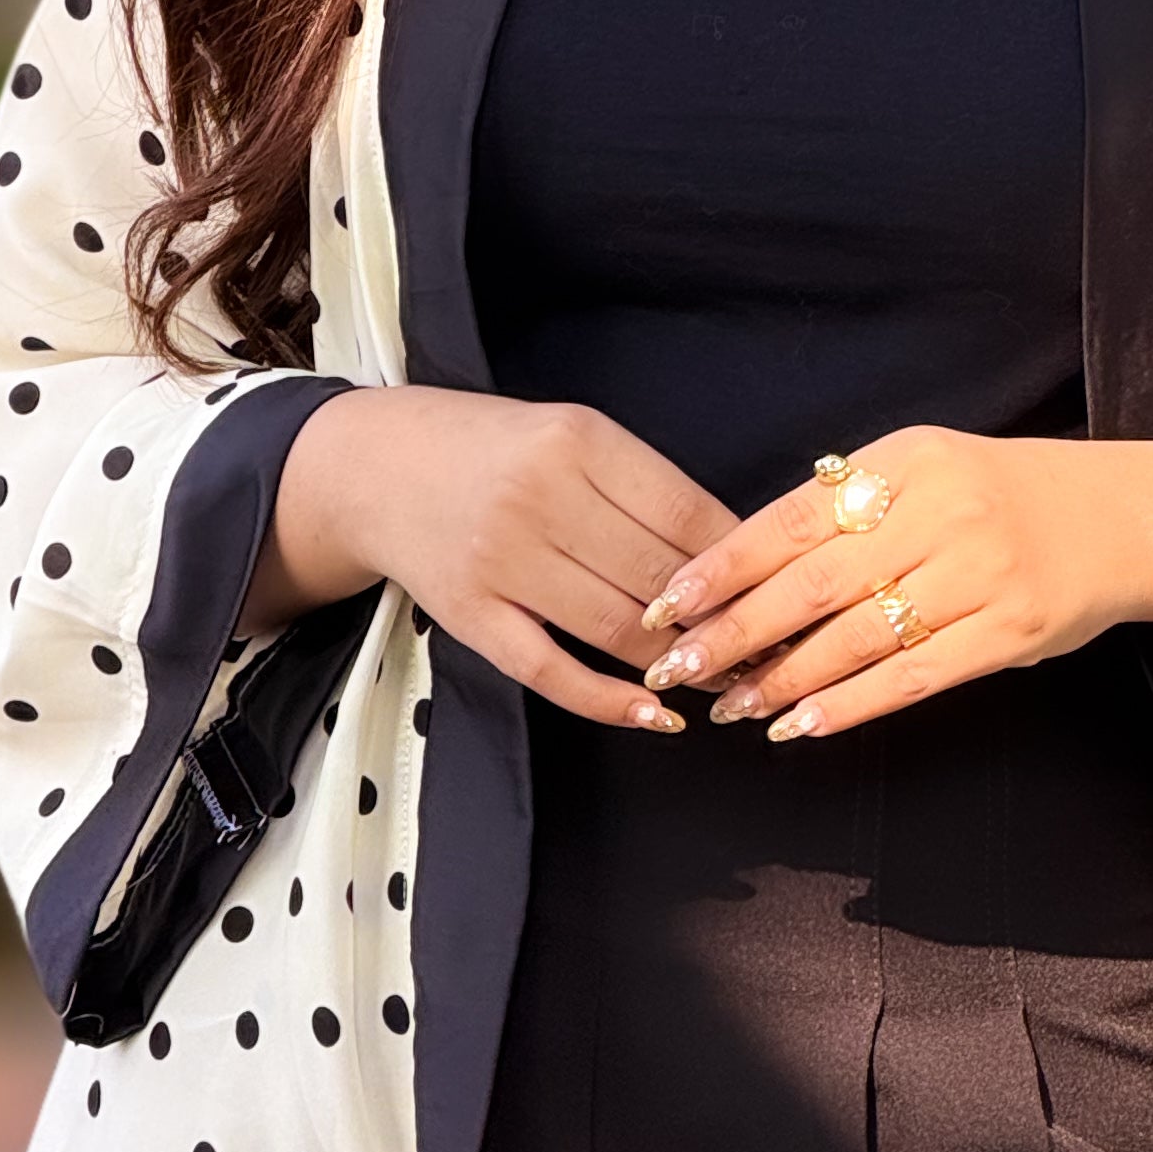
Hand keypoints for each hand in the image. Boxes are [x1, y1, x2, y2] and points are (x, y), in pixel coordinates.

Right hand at [247, 386, 734, 732]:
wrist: (373, 465)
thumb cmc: (489, 448)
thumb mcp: (569, 436)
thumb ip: (640, 487)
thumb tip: (731, 555)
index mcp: (577, 440)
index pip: (686, 514)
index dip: (742, 565)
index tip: (779, 592)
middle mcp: (539, 498)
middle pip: (658, 579)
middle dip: (722, 623)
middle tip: (767, 649)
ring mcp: (500, 562)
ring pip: (616, 629)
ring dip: (678, 665)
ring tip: (723, 681)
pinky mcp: (470, 616)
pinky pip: (551, 672)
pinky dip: (609, 702)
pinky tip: (653, 715)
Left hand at [634, 429, 1152, 741]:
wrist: (1124, 519)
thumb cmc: (1003, 494)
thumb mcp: (926, 467)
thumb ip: (848, 504)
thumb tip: (745, 558)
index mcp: (904, 462)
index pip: (791, 517)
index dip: (723, 565)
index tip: (667, 602)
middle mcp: (939, 512)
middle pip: (812, 582)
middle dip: (734, 631)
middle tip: (677, 666)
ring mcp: (977, 574)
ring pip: (856, 637)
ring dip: (783, 679)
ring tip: (730, 707)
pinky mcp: (1007, 633)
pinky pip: (913, 677)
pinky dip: (851, 705)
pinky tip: (802, 726)